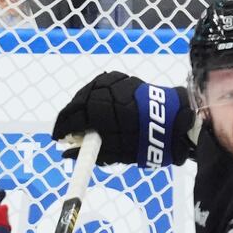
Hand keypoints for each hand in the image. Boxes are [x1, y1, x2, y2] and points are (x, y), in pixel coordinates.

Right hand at [51, 70, 191, 166]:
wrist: (175, 120)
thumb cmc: (146, 140)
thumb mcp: (115, 152)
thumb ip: (88, 151)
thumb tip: (67, 154)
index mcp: (96, 109)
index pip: (70, 118)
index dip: (61, 129)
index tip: (58, 138)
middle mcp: (100, 91)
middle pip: (77, 103)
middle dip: (71, 118)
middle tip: (71, 133)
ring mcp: (112, 82)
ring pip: (87, 93)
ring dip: (83, 107)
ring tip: (85, 123)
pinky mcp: (121, 78)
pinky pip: (100, 88)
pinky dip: (95, 99)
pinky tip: (99, 110)